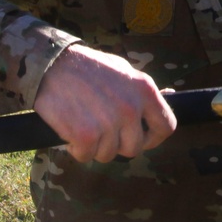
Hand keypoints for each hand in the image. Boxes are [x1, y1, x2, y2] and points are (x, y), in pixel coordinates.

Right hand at [33, 44, 176, 162]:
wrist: (52, 64)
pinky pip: (86, 156)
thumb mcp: (123, 70)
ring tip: (84, 123)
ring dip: (95, 146)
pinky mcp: (85, 134)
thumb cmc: (88, 67)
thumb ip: (143, 90)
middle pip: (134, 147)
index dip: (153, 138)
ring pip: (108, 154)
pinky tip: (71, 130)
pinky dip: (76, 148)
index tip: (141, 138)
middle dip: (118, 144)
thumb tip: (169, 96)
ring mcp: (109, 122)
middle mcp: (130, 107)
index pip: (166, 126)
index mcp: (145, 89)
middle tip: (102, 130)